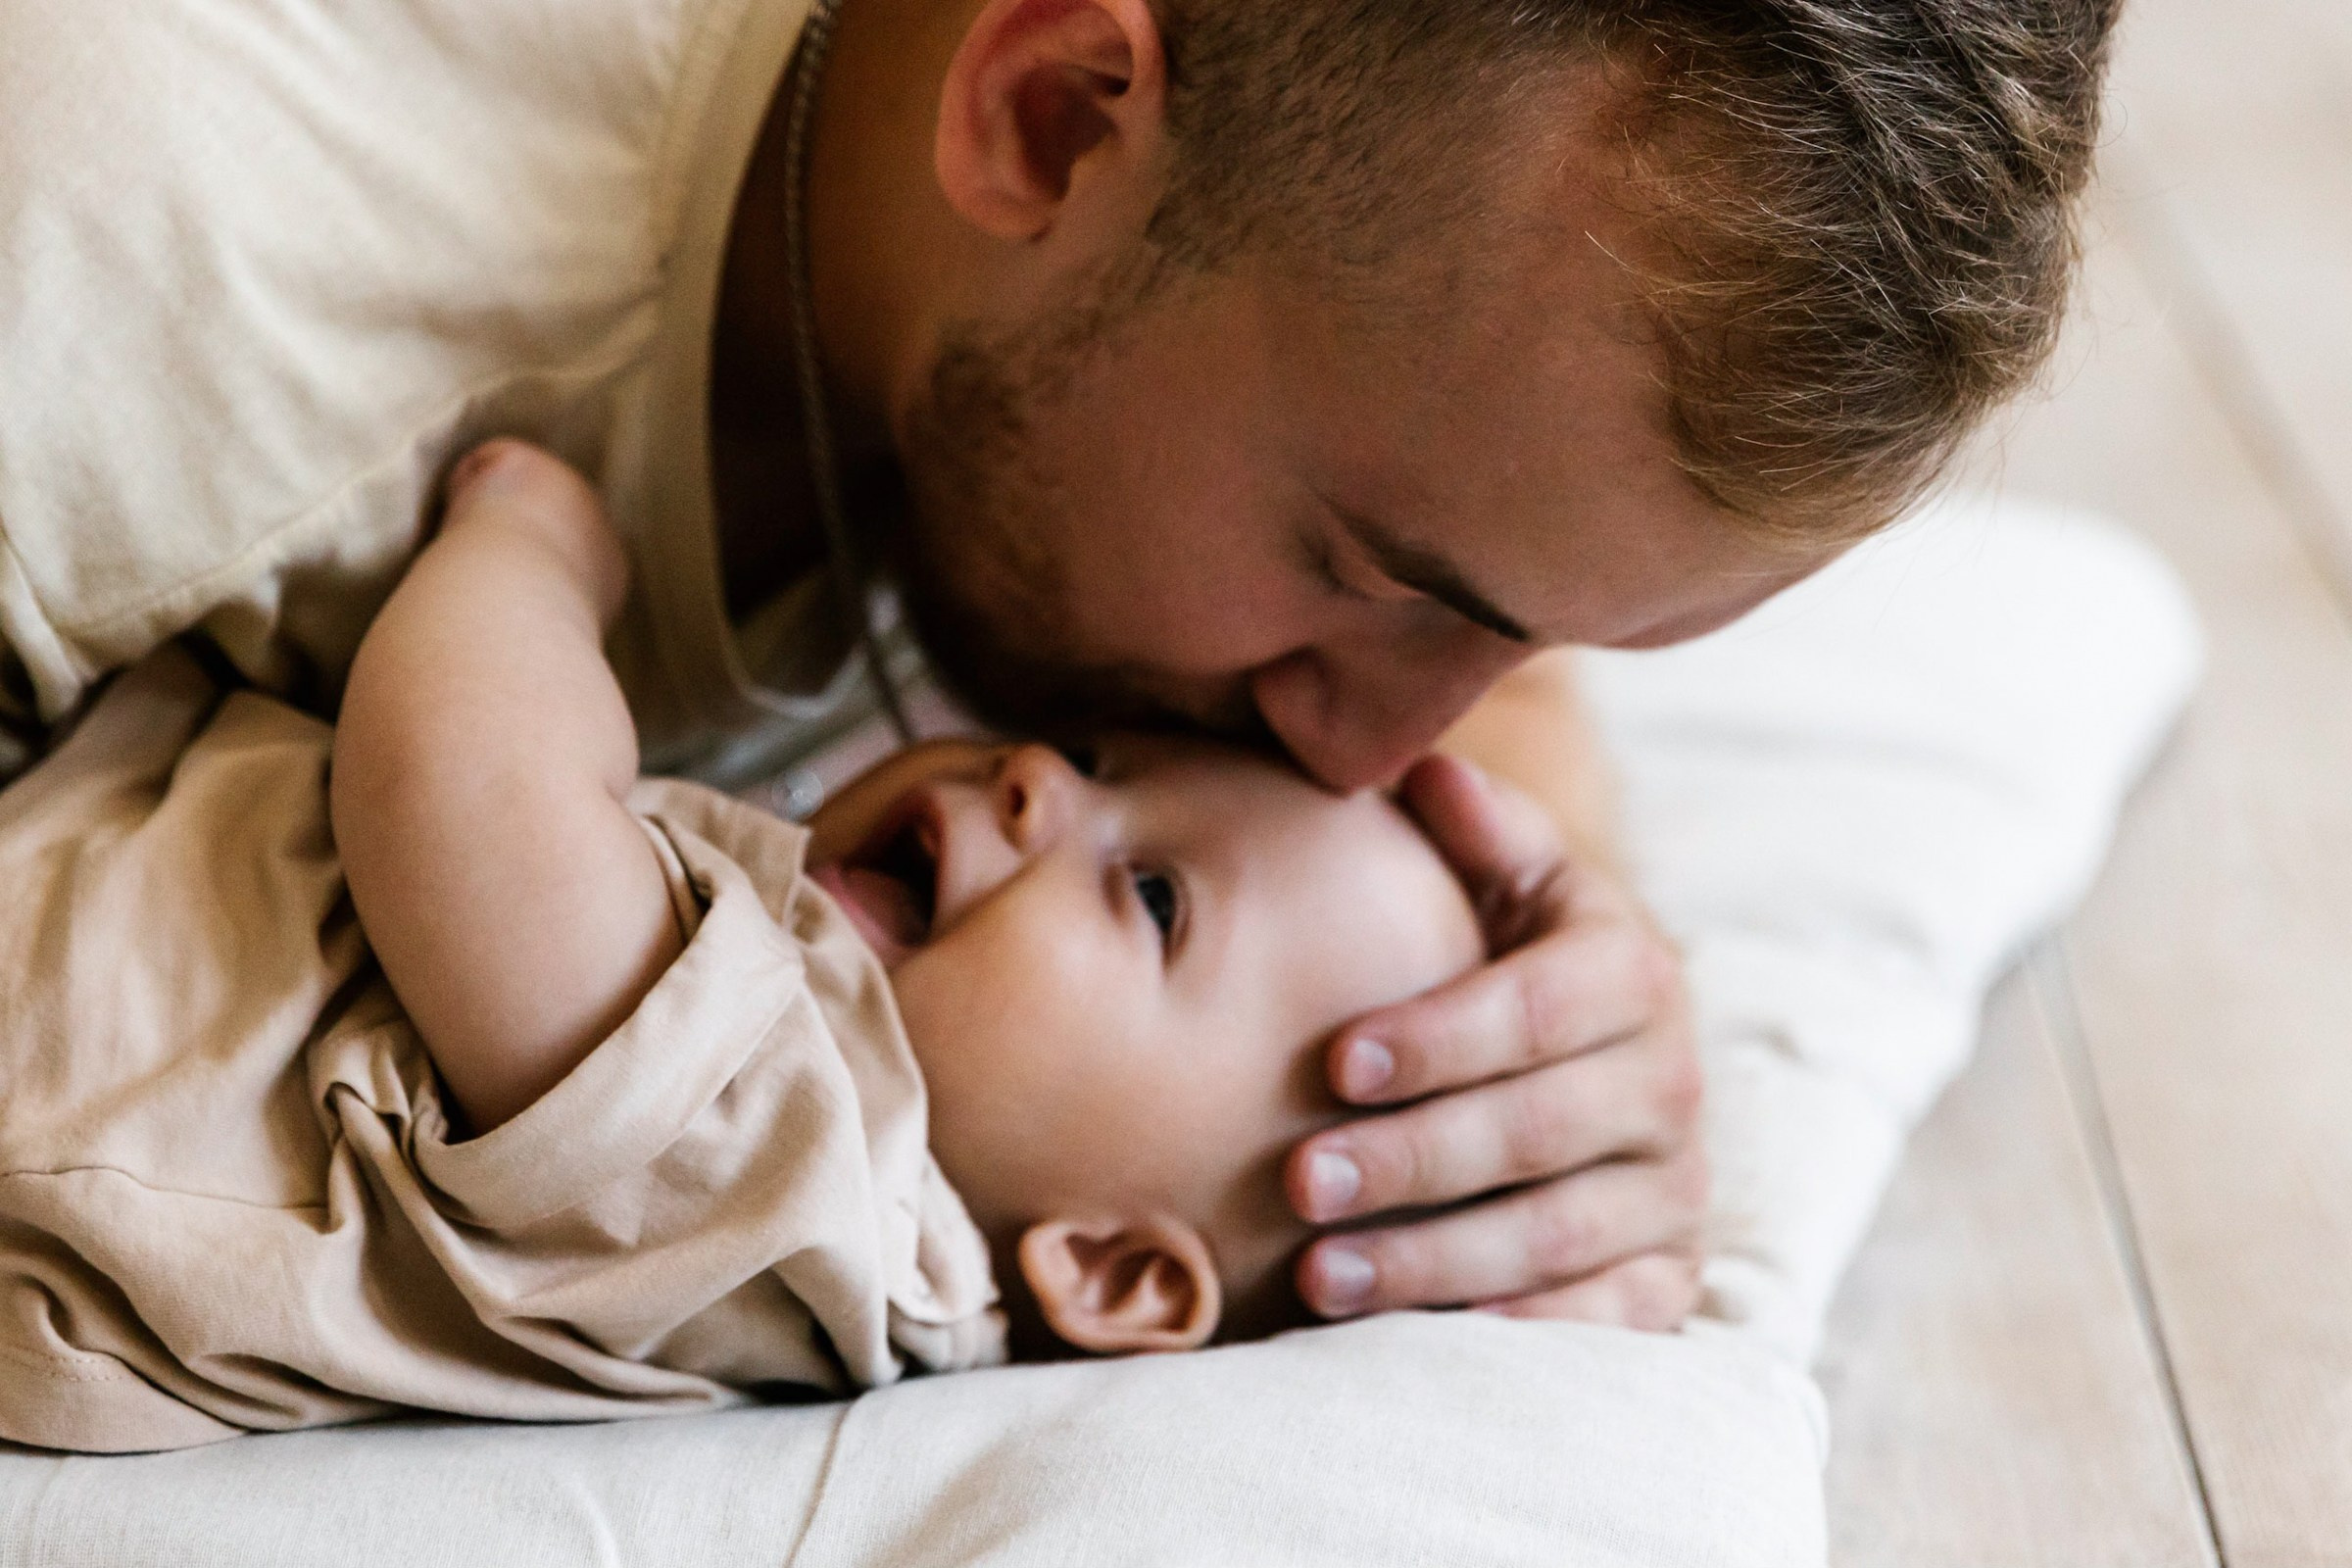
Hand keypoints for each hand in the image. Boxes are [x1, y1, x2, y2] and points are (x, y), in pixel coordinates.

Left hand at [1286, 754, 1706, 1327]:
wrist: (1606, 1067)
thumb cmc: (1519, 964)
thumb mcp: (1518, 884)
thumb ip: (1481, 832)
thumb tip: (1424, 768)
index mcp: (1631, 973)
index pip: (1538, 1009)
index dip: (1439, 1037)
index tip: (1337, 1062)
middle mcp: (1669, 1083)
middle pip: (1538, 1130)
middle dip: (1413, 1160)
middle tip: (1301, 1181)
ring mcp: (1674, 1188)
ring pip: (1558, 1233)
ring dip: (1434, 1260)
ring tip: (1319, 1275)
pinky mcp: (1668, 1274)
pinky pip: (1606, 1316)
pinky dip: (1522, 1328)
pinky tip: (1430, 1333)